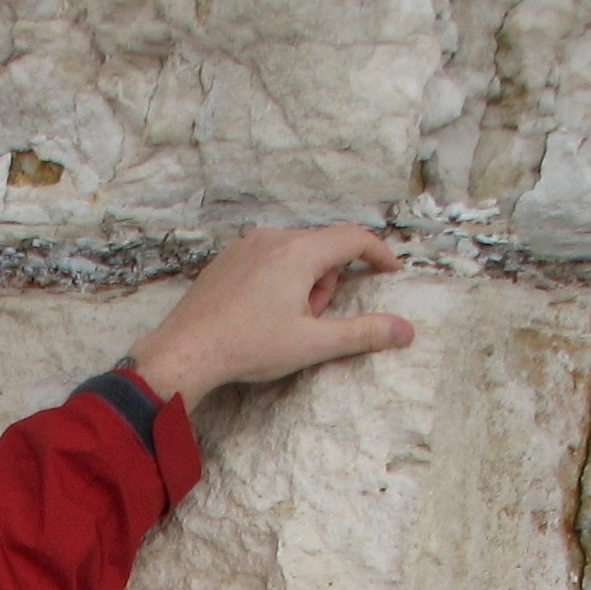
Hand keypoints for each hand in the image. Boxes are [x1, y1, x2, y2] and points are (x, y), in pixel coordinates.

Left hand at [124, 224, 413, 408]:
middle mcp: (273, 237)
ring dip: (301, 284)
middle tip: (308, 321)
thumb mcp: (312, 344)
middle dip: (327, 283)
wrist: (184, 352)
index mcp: (299, 251)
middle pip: (323, 249)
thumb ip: (362, 333)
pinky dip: (276, 281)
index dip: (379, 254)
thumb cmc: (247, 347)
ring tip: (280, 322)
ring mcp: (245, 245)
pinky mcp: (226, 259)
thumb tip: (406, 331)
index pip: (355, 237)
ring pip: (294, 255)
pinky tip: (257, 314)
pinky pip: (266, 259)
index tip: (391, 273)